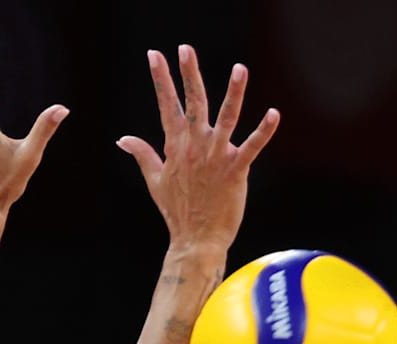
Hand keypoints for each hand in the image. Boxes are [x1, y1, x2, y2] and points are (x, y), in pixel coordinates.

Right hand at [119, 46, 279, 253]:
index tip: (155, 55)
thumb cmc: (177, 212)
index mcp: (176, 147)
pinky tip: (274, 114)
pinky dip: (264, 131)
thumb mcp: (154, 180)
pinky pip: (252, 147)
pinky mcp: (236, 171)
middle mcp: (195, 147)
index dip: (161, 79)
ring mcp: (216, 158)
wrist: (195, 242)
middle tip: (185, 48)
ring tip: (239, 68)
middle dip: (189, 74)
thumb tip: (122, 138)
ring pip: (226, 118)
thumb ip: (141, 154)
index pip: (167, 106)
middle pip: (193, 103)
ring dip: (234, 93)